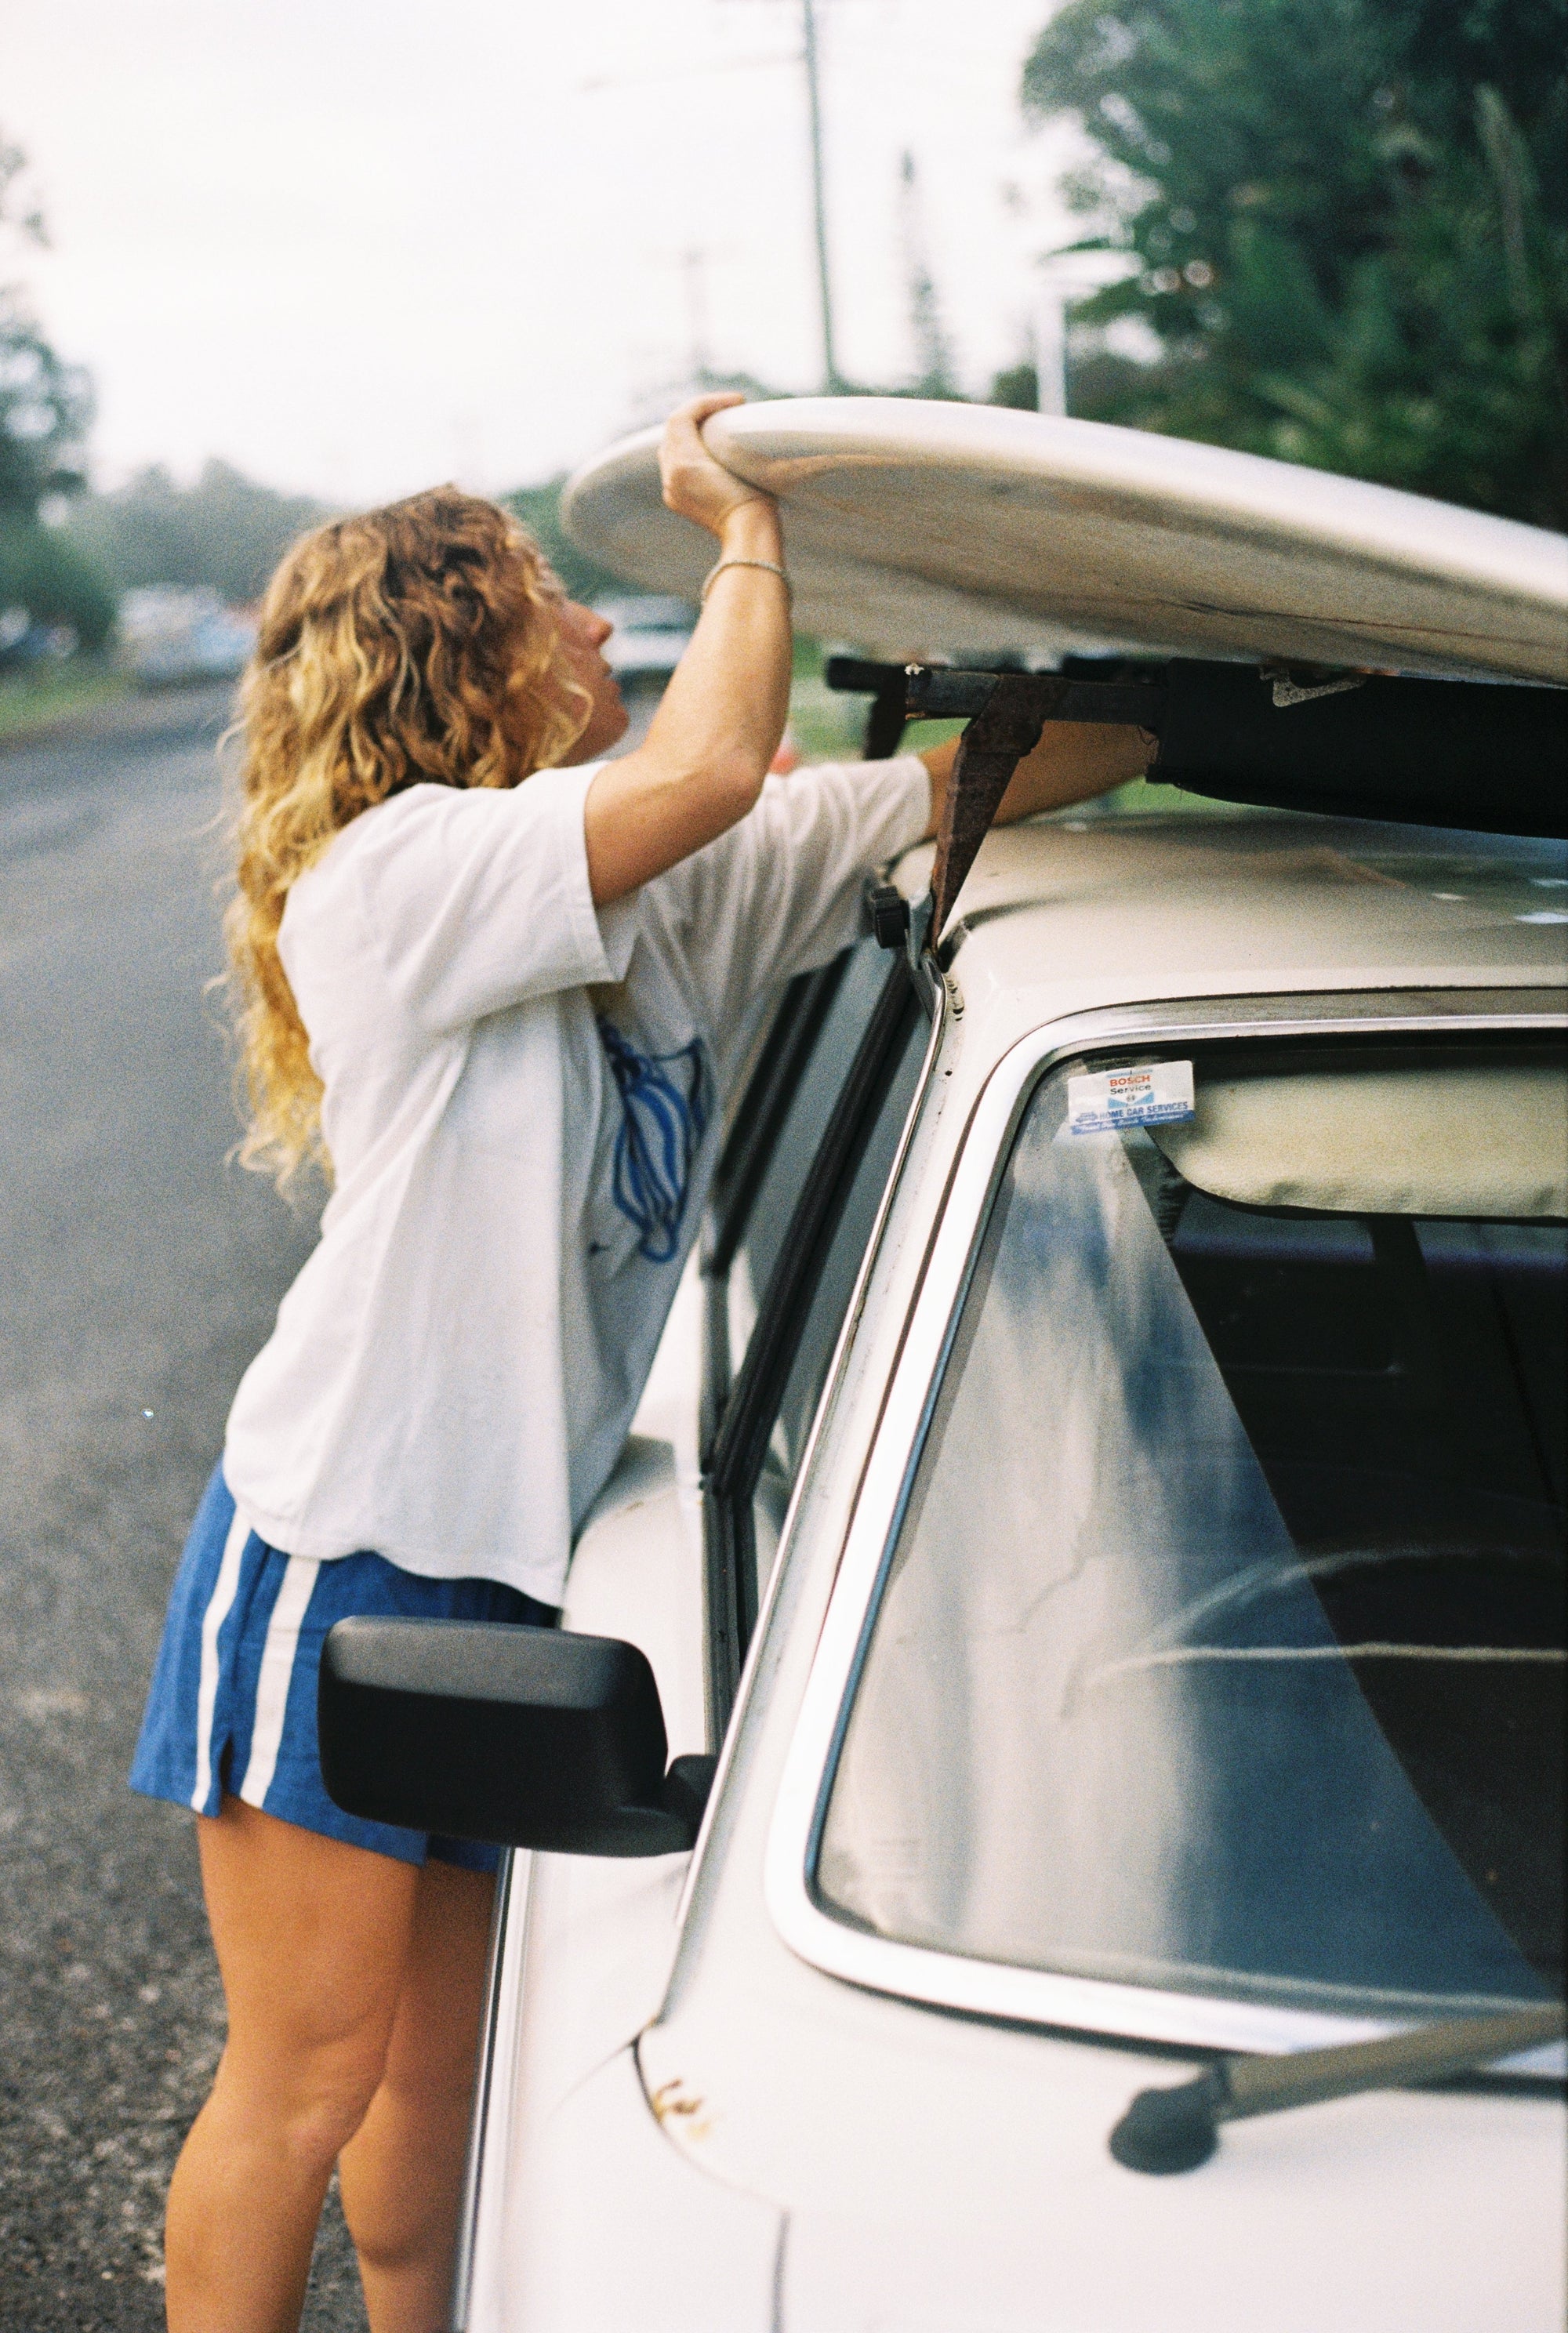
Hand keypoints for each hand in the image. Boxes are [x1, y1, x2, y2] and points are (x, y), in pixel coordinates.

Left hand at [658, 392, 775, 539]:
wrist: (749, 537)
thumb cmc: (756, 501)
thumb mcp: (746, 460)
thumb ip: (728, 437)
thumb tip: (731, 419)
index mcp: (685, 463)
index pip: (682, 417)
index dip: (707, 402)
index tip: (737, 402)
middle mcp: (672, 476)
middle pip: (673, 430)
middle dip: (698, 414)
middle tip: (726, 410)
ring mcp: (671, 490)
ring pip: (671, 447)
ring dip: (691, 431)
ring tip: (717, 426)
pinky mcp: (677, 500)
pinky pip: (674, 466)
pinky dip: (688, 451)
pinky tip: (708, 450)